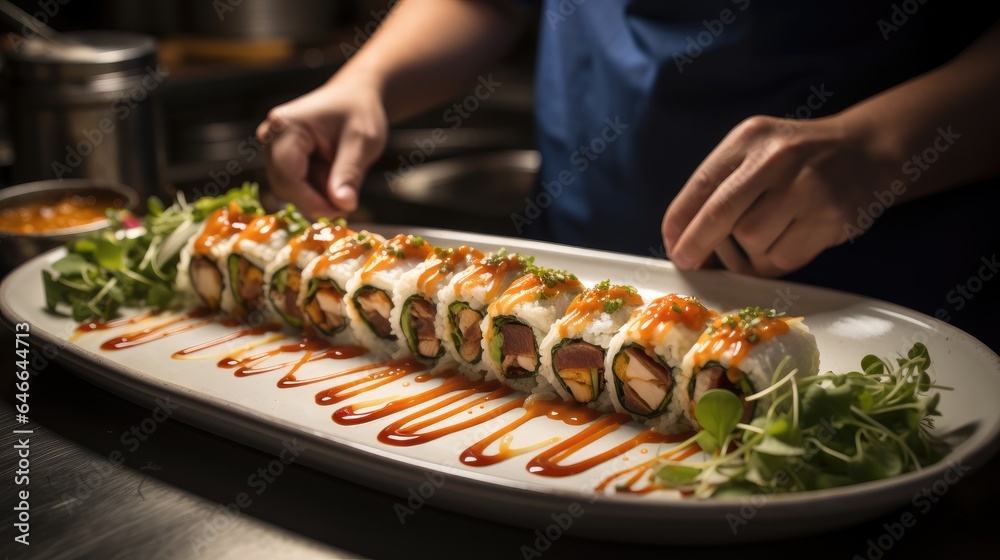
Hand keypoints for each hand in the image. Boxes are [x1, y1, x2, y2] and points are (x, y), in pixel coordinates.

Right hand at [256, 79, 387, 217]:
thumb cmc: (360, 112)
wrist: (355, 97)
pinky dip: (316, 189)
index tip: (343, 211)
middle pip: (285, 186)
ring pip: (290, 190)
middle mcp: (270, 136)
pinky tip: (335, 176)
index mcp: (286, 126)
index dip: (312, 201)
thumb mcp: (363, 141)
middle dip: (317, 199)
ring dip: (318, 194)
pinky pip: (294, 186)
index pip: (288, 176)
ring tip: (344, 178)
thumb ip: (349, 173)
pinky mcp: (279, 158)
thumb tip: (343, 205)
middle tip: (349, 198)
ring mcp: (272, 148)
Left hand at [662, 115, 882, 276]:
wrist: (865, 150)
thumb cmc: (796, 157)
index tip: (673, 245)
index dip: (679, 223)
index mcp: (749, 139)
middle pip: (721, 216)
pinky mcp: (830, 219)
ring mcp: (807, 189)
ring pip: (751, 243)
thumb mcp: (754, 150)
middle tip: (689, 263)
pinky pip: (782, 259)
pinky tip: (779, 245)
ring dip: (743, 255)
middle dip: (697, 246)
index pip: (701, 185)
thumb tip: (683, 240)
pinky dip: (771, 262)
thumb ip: (719, 185)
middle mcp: (778, 159)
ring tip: (752, 245)